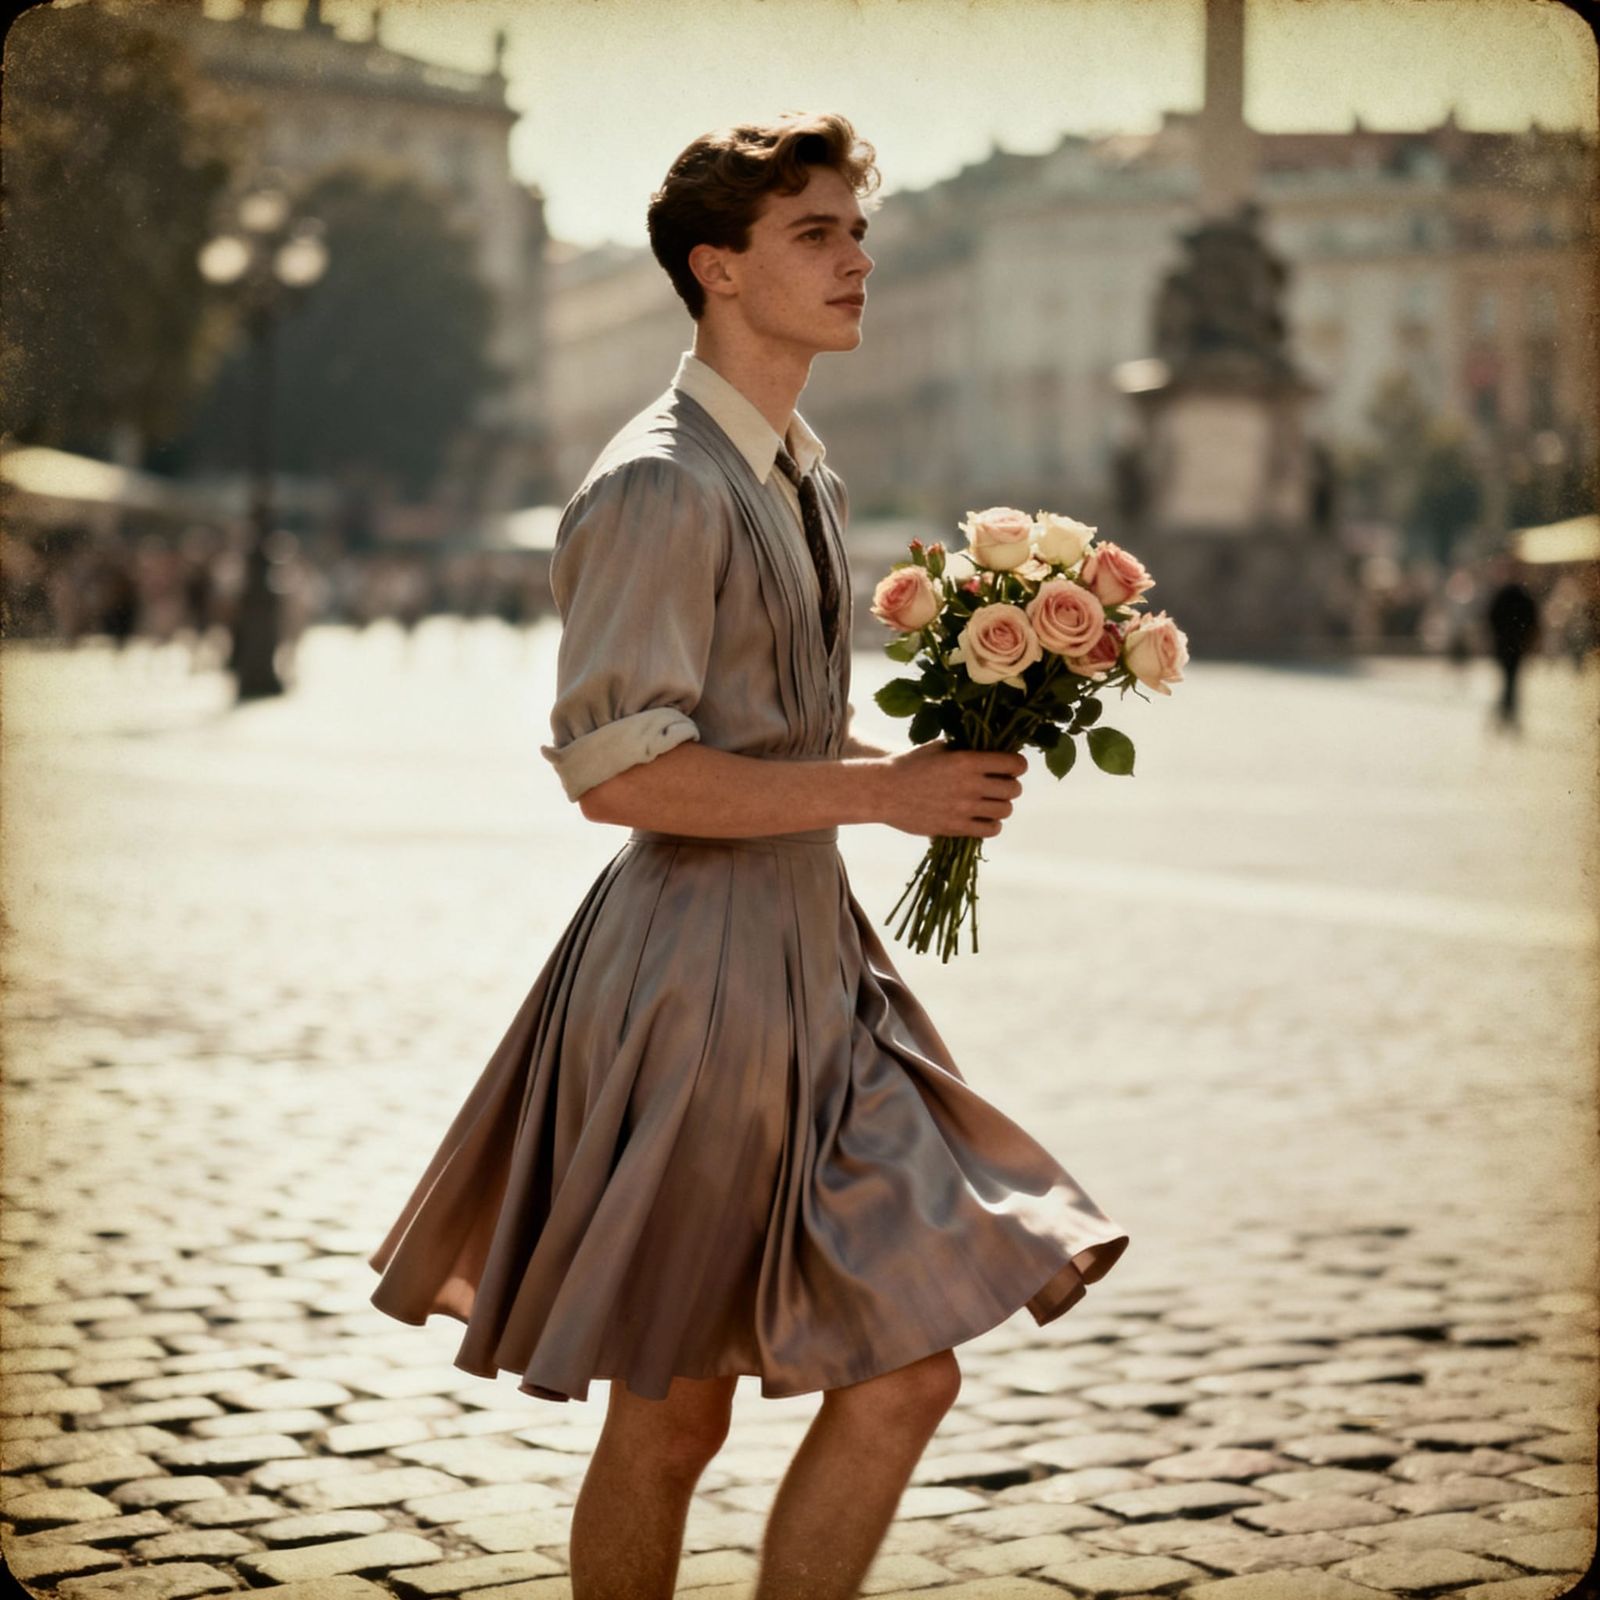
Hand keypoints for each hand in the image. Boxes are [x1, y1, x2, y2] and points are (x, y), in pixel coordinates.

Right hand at [877, 741, 1026, 838]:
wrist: (884, 791)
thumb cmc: (911, 764)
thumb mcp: (939, 747)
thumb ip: (966, 749)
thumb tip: (991, 748)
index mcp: (967, 760)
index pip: (1014, 764)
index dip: (1018, 765)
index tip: (1013, 767)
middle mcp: (970, 785)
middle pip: (1014, 790)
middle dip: (1011, 786)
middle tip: (1001, 785)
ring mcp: (964, 809)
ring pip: (1005, 811)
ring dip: (1001, 806)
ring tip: (991, 803)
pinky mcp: (955, 827)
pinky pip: (990, 830)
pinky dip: (992, 824)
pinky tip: (983, 819)